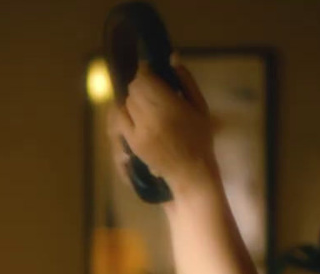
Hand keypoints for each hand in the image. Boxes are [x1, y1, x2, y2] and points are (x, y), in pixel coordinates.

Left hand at [108, 58, 219, 196]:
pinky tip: (135, 114)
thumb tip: (172, 57)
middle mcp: (150, 117)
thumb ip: (186, 80)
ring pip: (126, 102)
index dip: (145, 70)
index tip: (151, 70)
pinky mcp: (131, 142)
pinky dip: (124, 112)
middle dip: (140, 84)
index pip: (144, 78)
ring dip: (134, 98)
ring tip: (147, 103)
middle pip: (133, 88)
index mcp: (169, 106)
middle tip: (150, 86)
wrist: (191, 171)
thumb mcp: (200, 106)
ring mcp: (138, 131)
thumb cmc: (200, 137)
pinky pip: (119, 119)